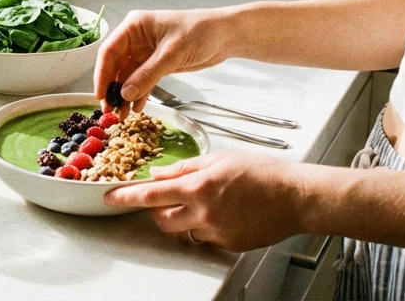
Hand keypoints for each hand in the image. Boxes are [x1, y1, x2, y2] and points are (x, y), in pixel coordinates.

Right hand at [93, 8, 233, 110]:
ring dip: (125, 95)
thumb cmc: (200, 32)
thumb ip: (148, 74)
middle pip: (116, 65)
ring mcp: (146, 52)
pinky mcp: (157, 63)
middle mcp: (136, 38)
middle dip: (112, 88)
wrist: (225, 35)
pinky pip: (142, 81)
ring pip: (129, 76)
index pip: (109, 51)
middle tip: (109, 110)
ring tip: (123, 115)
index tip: (101, 95)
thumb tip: (125, 94)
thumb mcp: (172, 53)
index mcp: (134, 26)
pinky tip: (138, 108)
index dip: (102, 74)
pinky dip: (140, 95)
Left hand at [104, 150, 306, 252]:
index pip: (151, 194)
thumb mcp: (219, 159)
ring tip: (206, 203)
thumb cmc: (262, 173)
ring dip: (184, 218)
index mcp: (199, 187)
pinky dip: (207, 226)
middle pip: (162, 219)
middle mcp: (204, 212)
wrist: (294, 197)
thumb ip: (185, 168)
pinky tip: (226, 213)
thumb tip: (159, 174)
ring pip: (184, 230)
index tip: (110, 198)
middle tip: (171, 198)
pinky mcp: (228, 244)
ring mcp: (216, 231)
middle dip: (159, 210)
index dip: (126, 197)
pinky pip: (205, 237)